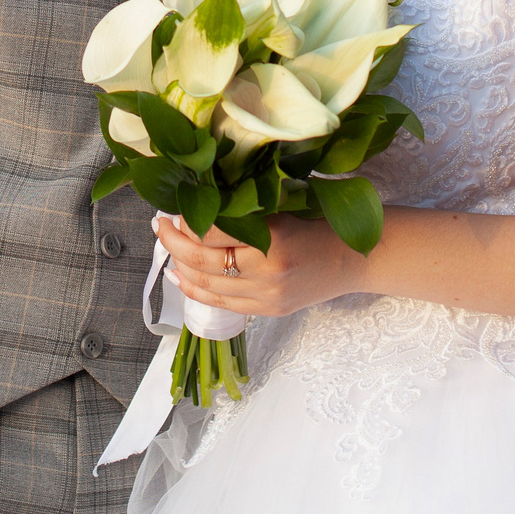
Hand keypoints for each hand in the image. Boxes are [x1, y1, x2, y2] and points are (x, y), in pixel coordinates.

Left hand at [153, 212, 366, 318]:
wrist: (354, 259)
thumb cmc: (319, 222)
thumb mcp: (283, 206)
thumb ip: (245, 209)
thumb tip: (199, 202)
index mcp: (273, 239)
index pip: (213, 232)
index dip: (188, 221)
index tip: (176, 208)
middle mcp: (267, 272)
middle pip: (204, 261)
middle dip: (174, 243)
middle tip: (160, 226)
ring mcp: (267, 296)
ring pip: (208, 285)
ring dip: (180, 265)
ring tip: (167, 247)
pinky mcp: (267, 311)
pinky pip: (222, 303)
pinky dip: (196, 289)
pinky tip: (180, 276)